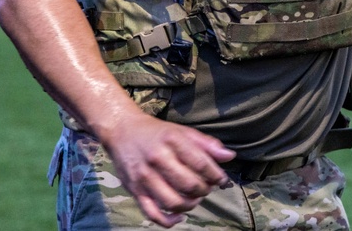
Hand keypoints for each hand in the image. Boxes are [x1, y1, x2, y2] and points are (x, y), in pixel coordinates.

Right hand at [101, 113, 235, 227]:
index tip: (221, 179)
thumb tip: (229, 156)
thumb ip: (206, 144)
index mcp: (172, 141)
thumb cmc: (157, 132)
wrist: (122, 131)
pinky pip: (152, 213)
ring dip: (190, 205)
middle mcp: (158, 159)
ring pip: (173, 202)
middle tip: (207, 187)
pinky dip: (168, 220)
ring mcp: (145, 177)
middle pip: (189, 185)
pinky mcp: (135, 190)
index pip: (201, 163)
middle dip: (204, 190)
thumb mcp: (182, 131)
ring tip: (195, 198)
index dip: (216, 175)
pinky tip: (179, 216)